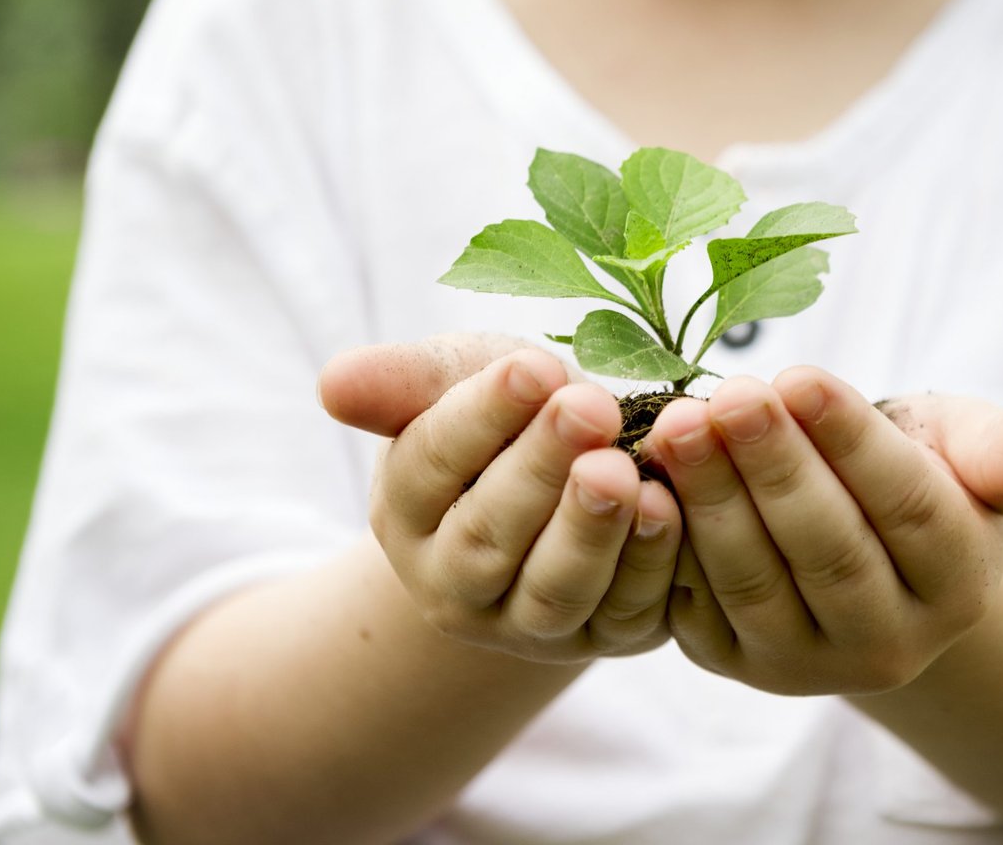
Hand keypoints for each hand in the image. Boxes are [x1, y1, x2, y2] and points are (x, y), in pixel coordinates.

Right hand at [317, 334, 683, 662]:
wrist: (574, 477)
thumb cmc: (512, 416)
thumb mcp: (460, 381)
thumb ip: (406, 381)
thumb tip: (333, 384)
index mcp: (407, 511)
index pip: (431, 463)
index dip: (482, 415)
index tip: (533, 366)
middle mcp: (456, 583)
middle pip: (489, 536)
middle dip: (541, 469)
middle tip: (589, 406)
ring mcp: (530, 623)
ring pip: (555, 590)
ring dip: (591, 530)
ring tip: (622, 470)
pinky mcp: (606, 635)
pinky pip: (627, 611)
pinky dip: (650, 563)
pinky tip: (669, 506)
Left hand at [643, 369, 1002, 695]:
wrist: (864, 544)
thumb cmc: (922, 472)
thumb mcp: (973, 449)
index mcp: (960, 581)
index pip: (908, 508)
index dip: (852, 444)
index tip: (800, 377)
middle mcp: (891, 641)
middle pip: (828, 549)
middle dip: (773, 468)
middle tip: (726, 395)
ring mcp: (808, 662)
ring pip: (756, 581)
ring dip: (712, 500)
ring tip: (679, 424)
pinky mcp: (735, 661)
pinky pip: (696, 605)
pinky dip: (669, 542)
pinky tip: (644, 478)